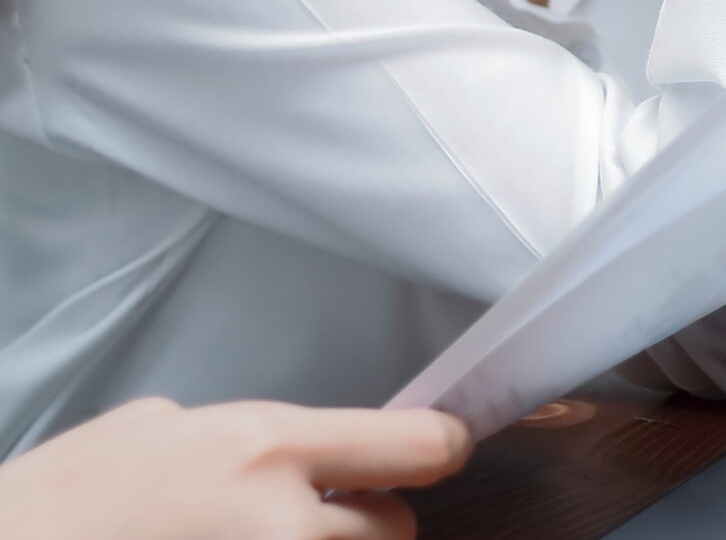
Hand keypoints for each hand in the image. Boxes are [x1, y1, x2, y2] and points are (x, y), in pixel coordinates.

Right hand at [0, 398, 469, 539]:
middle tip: (324, 521)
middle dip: (371, 524)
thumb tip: (270, 447)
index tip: (444, 451)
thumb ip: (226, 435)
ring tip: (262, 539)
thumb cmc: (48, 508)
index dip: (440, 450)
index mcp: (263, 452)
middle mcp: (282, 528)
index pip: (415, 447)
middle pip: (393, 530)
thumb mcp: (146, 430)